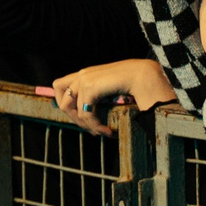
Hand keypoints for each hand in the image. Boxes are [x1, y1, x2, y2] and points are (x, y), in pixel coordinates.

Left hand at [47, 58, 176, 134]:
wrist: (145, 77)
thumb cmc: (132, 84)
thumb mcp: (109, 90)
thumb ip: (96, 97)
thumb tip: (85, 118)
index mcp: (85, 73)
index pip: (60, 88)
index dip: (67, 106)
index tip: (84, 121)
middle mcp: (82, 74)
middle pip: (62, 101)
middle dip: (76, 120)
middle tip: (93, 130)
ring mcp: (84, 79)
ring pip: (72, 110)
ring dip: (86, 126)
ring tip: (102, 132)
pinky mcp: (90, 87)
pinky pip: (85, 114)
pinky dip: (95, 126)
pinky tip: (107, 131)